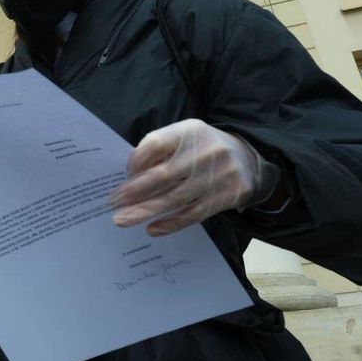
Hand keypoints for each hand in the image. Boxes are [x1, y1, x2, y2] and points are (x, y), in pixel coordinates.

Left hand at [110, 119, 277, 235]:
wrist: (248, 158)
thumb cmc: (201, 148)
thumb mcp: (183, 137)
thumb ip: (158, 149)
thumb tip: (129, 175)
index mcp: (189, 131)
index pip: (155, 144)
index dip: (135, 161)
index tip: (123, 176)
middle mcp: (205, 151)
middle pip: (163, 175)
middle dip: (134, 192)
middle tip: (113, 203)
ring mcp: (218, 175)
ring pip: (176, 198)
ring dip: (146, 211)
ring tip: (123, 219)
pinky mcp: (227, 195)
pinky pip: (194, 214)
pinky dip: (171, 223)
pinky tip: (153, 229)